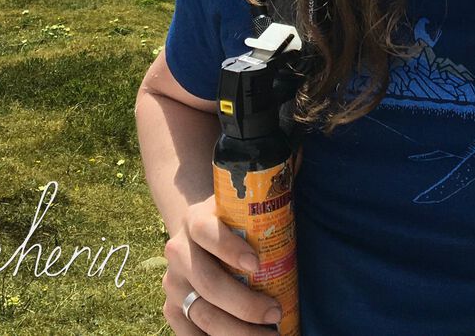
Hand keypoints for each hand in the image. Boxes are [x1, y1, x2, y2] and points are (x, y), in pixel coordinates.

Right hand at [162, 194, 282, 334]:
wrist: (198, 232)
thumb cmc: (236, 220)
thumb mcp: (245, 202)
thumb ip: (269, 187)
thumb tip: (302, 157)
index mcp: (196, 219)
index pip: (207, 231)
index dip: (229, 248)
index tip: (258, 264)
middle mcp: (178, 251)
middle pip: (207, 282)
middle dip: (244, 304)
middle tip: (276, 313)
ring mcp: (173, 283)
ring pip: (202, 313)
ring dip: (237, 331)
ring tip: (270, 335)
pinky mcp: (171, 308)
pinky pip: (189, 333)